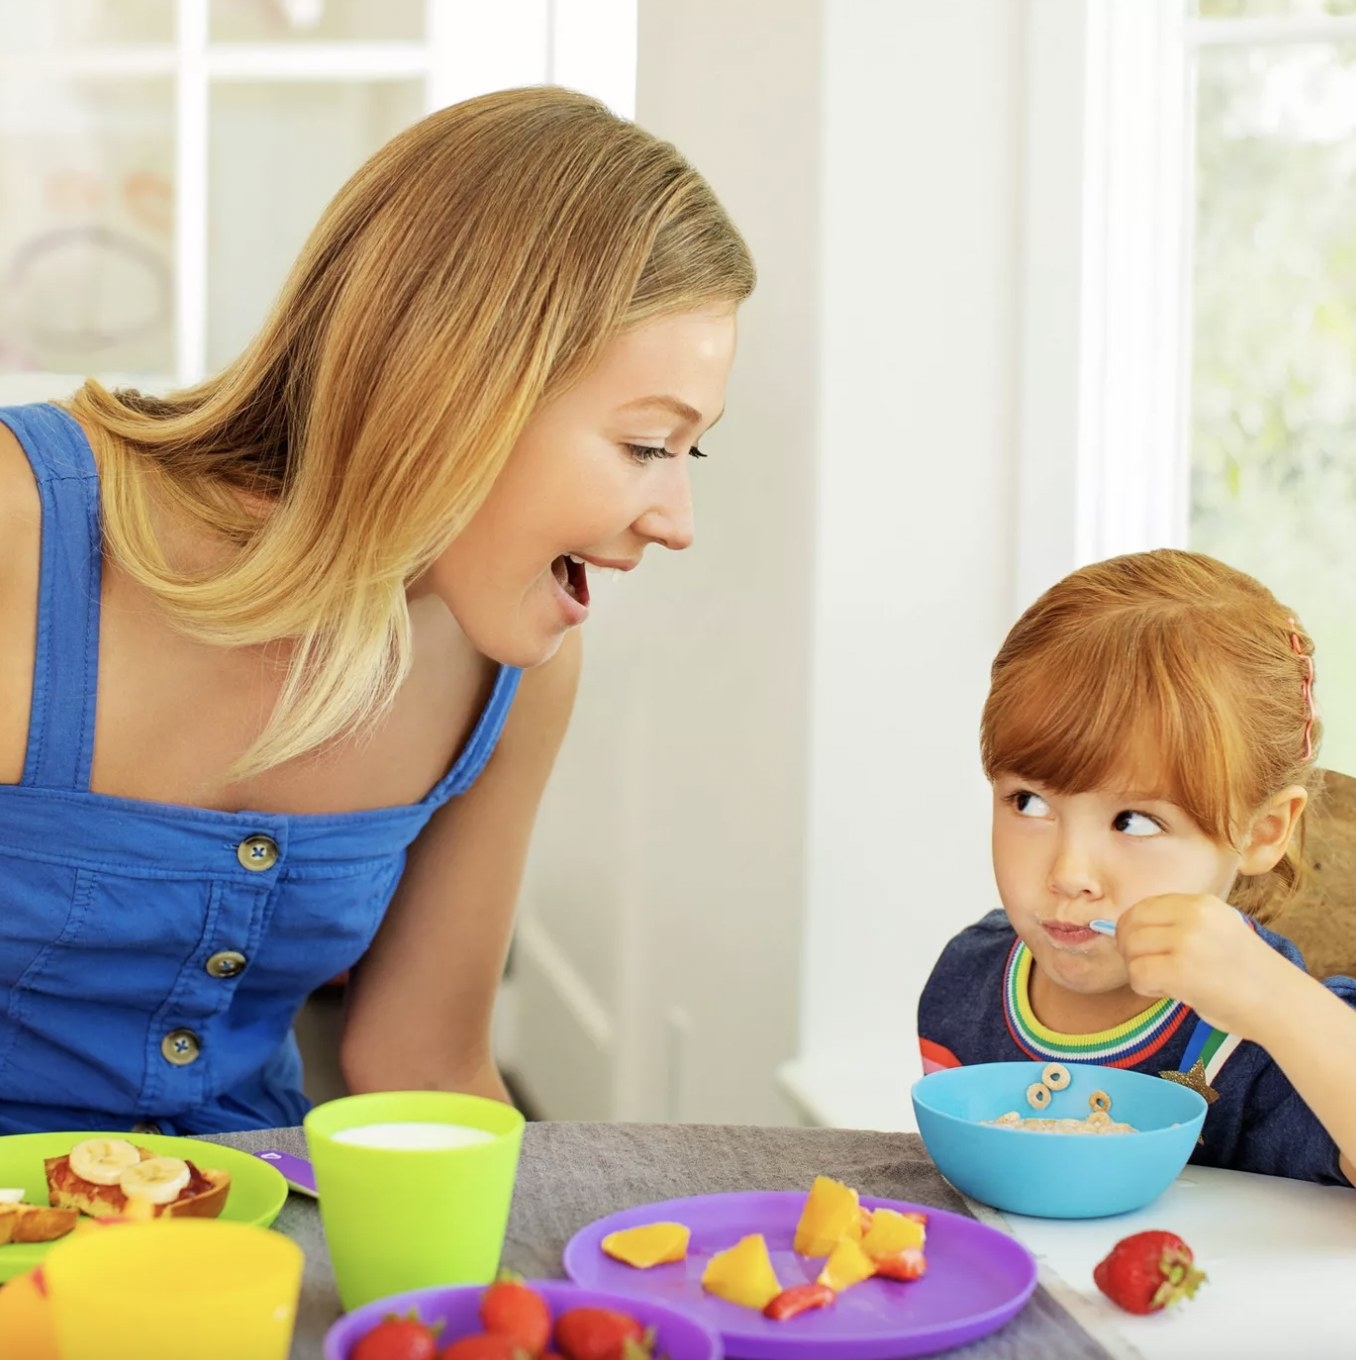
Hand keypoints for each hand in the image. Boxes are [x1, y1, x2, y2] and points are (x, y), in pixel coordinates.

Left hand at [1114, 894, 1293, 1037]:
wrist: (1283, 1004)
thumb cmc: (1247, 975)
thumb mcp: (1215, 932)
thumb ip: (1178, 925)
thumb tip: (1126, 931)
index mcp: (1202, 904)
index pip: (1143, 906)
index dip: (1133, 929)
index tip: (1143, 949)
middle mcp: (1193, 916)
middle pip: (1130, 924)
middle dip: (1129, 948)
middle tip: (1146, 968)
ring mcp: (1187, 941)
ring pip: (1131, 950)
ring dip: (1139, 970)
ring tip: (1164, 983)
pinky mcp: (1181, 970)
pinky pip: (1138, 973)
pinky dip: (1144, 987)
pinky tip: (1166, 992)